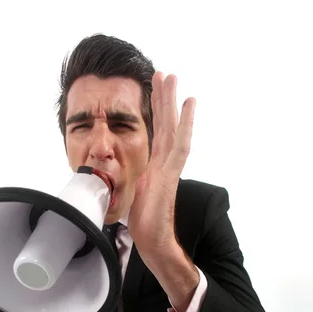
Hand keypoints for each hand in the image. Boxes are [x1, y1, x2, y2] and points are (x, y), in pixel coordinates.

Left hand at [128, 71, 195, 262]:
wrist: (152, 238)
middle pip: (165, 123)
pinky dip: (185, 123)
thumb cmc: (144, 220)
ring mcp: (170, 166)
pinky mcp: (171, 174)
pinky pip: (179, 144)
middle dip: (164, 98)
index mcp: (155, 164)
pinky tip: (189, 103)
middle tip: (164, 73)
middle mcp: (165, 161)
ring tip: (173, 78)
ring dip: (173, 102)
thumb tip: (124, 170)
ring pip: (173, 127)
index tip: (153, 90)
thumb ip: (136, 176)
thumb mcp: (135, 190)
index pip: (156, 131)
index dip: (155, 110)